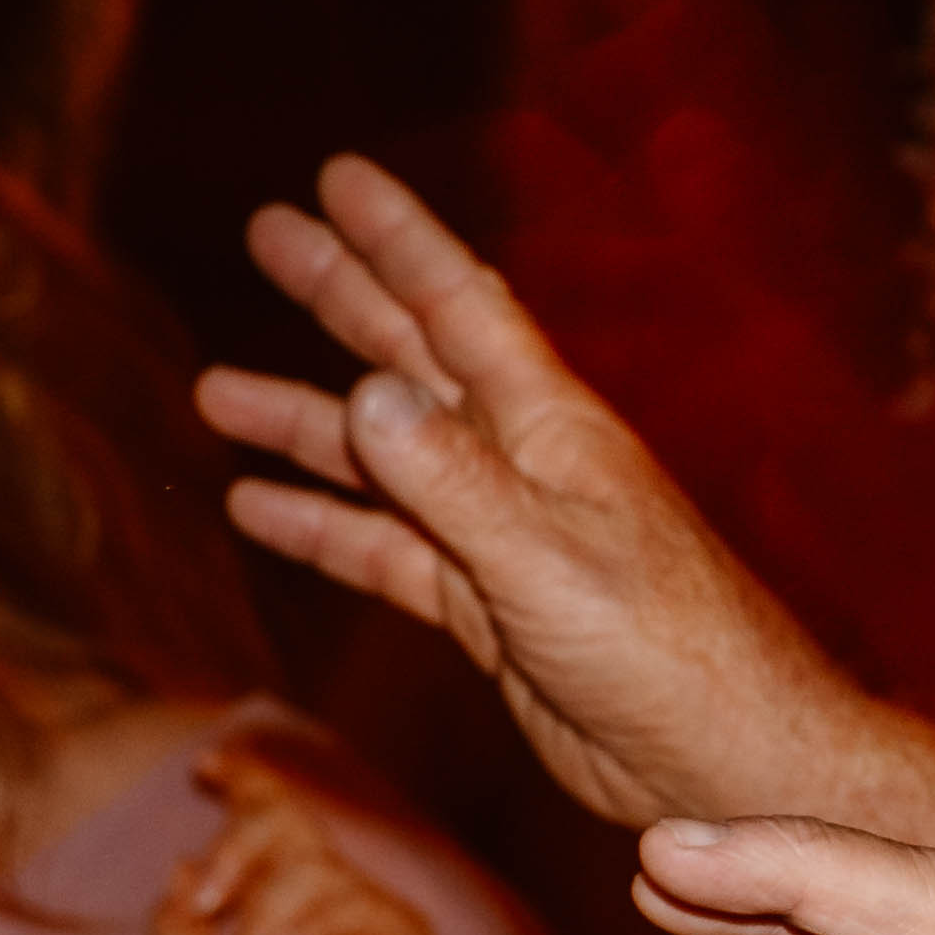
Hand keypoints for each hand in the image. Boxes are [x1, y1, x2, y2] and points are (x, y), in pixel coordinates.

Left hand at [147, 744, 452, 934]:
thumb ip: (177, 930)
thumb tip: (180, 864)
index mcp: (275, 900)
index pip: (265, 824)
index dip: (244, 784)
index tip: (207, 766)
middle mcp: (323, 895)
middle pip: (286, 824)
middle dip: (238, 847)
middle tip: (207, 899)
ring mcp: (365, 910)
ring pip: (308, 867)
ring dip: (261, 912)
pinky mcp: (402, 933)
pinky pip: (347, 900)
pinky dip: (299, 927)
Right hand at [203, 159, 885, 842]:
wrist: (721, 754)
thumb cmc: (665, 650)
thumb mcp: (546, 558)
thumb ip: (452, 481)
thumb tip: (368, 390)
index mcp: (551, 428)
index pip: (459, 307)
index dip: (397, 240)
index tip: (335, 179)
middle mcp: (521, 462)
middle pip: (410, 359)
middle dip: (338, 294)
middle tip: (266, 233)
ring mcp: (498, 533)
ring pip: (380, 458)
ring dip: (300, 423)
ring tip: (213, 392)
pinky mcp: (482, 605)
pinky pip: (382, 552)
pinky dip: (320, 528)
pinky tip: (258, 510)